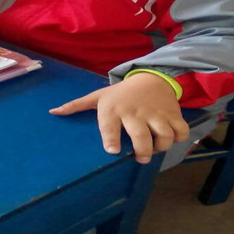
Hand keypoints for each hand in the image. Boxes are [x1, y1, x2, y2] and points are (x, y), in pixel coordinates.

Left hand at [50, 72, 188, 163]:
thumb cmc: (120, 93)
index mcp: (113, 109)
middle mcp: (134, 112)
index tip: (111, 151)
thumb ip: (77, 106)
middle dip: (142, 152)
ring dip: (160, 147)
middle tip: (140, 156)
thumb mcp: (99, 96)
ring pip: (164, 136)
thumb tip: (53, 112)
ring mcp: (155, 113)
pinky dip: (178, 138)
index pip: (110, 125)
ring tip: (154, 147)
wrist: (150, 77)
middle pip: (140, 137)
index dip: (111, 139)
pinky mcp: (172, 113)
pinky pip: (180, 131)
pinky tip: (170, 136)